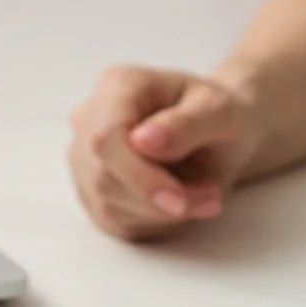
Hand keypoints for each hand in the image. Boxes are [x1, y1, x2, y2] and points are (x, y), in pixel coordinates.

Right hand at [66, 65, 262, 239]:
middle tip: (211, 198)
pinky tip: (179, 201)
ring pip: (109, 203)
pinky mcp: (92, 191)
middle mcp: (90, 117)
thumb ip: (186, 123)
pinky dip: (154, 222)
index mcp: (118, 84)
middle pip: (104, 176)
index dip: (138, 174)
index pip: (106, 136)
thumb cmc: (216, 114)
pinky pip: (115, 220)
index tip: (179, 200)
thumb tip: (142, 141)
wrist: (216, 133)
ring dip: (163, 213)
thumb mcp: (220, 110)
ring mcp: (85, 156)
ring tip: (205, 195)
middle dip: (159, 200)